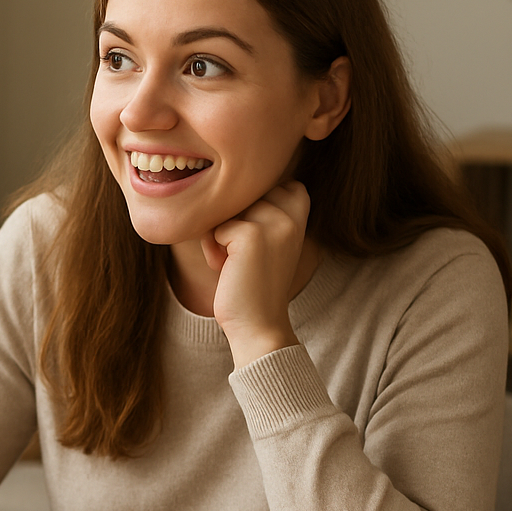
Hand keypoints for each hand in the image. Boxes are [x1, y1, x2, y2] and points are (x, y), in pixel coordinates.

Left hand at [203, 180, 312, 366]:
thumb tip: (223, 187)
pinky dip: (213, 250)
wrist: (260, 326)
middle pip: (240, 196)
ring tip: (236, 264)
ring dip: (220, 238)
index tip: (257, 243)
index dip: (252, 208)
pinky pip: (215, 229)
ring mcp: (273, 222)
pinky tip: (227, 271)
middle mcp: (290, 214)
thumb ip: (259, 211)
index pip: (268, 184)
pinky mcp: (250, 235)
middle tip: (244, 257)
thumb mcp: (266, 241)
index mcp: (299, 214)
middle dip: (233, 224)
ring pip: (226, 212)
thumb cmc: (255, 285)